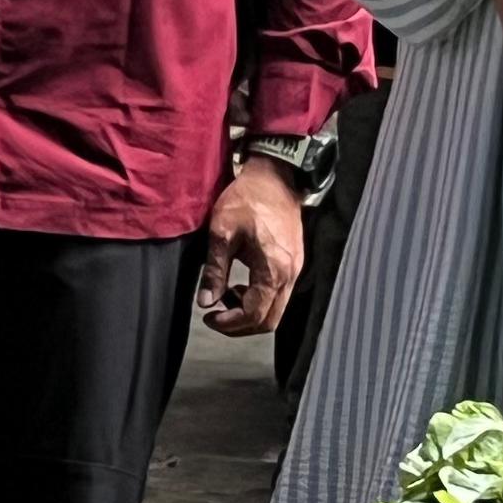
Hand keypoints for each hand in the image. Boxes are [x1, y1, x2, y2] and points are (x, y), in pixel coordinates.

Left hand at [200, 160, 305, 337]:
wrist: (274, 178)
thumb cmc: (246, 201)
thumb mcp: (221, 233)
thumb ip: (214, 270)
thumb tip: (205, 301)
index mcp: (274, 270)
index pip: (255, 315)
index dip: (229, 323)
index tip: (208, 316)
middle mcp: (291, 275)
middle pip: (270, 320)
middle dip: (240, 325)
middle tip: (216, 314)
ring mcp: (296, 270)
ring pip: (276, 309)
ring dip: (250, 312)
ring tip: (226, 295)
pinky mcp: (295, 263)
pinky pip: (280, 295)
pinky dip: (259, 299)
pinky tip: (240, 285)